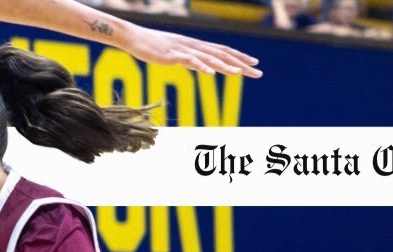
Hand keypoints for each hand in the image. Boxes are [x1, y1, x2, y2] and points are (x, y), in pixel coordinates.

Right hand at [117, 26, 262, 77]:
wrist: (134, 37)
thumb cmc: (152, 47)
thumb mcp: (176, 55)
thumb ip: (191, 60)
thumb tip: (203, 67)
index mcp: (196, 46)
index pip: (223, 51)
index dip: (240, 57)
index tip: (254, 64)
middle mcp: (194, 46)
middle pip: (222, 55)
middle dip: (241, 63)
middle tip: (258, 71)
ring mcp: (184, 50)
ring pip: (209, 58)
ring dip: (226, 66)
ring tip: (240, 73)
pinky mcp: (172, 55)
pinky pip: (190, 61)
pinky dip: (201, 66)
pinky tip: (212, 73)